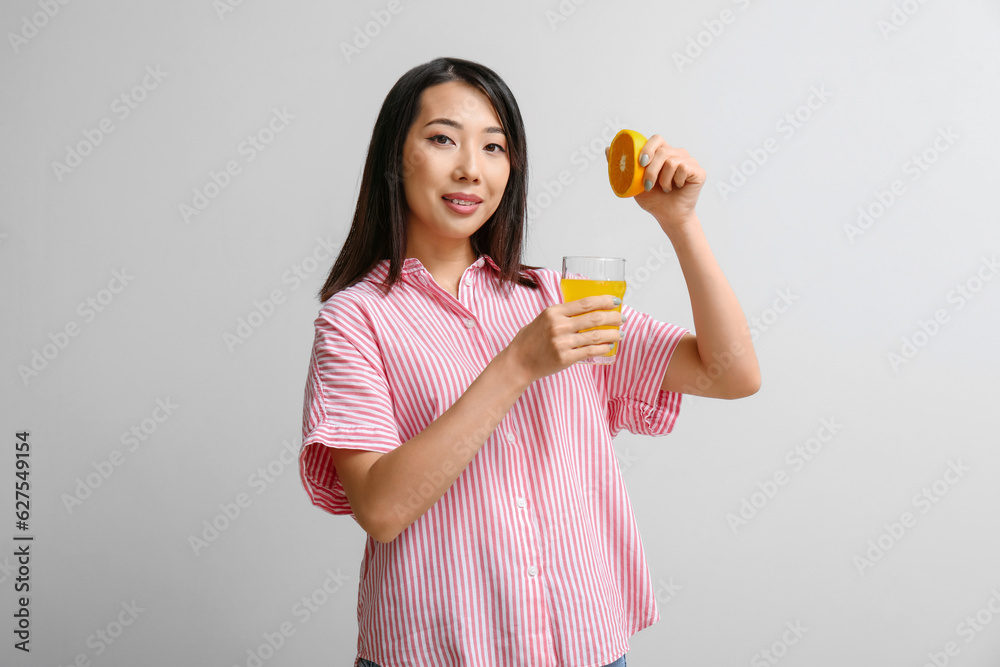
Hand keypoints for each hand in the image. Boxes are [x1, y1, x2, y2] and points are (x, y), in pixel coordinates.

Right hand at [505, 295, 623, 383]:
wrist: (518, 362)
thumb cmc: (530, 340)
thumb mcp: (543, 319)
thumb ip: (561, 314)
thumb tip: (585, 310)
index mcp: (553, 312)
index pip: (585, 303)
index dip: (604, 301)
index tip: (616, 301)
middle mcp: (558, 326)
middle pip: (594, 318)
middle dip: (613, 317)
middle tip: (622, 318)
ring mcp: (562, 343)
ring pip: (596, 335)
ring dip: (612, 334)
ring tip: (620, 334)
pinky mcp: (565, 358)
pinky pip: (590, 351)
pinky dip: (603, 348)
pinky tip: (609, 347)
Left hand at [606, 135, 705, 230]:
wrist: (668, 217)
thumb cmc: (653, 200)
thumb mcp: (633, 182)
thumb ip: (623, 165)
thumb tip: (607, 148)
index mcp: (663, 153)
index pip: (657, 139)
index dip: (648, 147)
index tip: (641, 162)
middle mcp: (677, 154)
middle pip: (663, 151)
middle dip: (651, 170)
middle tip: (649, 185)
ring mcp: (689, 161)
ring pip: (672, 161)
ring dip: (663, 180)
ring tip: (665, 189)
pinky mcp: (699, 171)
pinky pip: (684, 168)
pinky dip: (676, 181)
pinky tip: (677, 188)